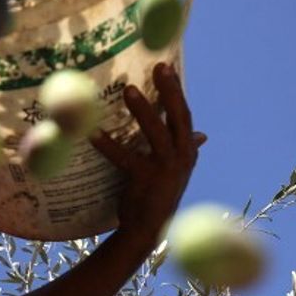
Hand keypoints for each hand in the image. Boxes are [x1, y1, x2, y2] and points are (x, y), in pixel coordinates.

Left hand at [90, 62, 206, 249]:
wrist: (148, 229)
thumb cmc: (159, 195)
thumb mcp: (177, 170)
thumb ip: (186, 149)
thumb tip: (201, 134)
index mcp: (187, 151)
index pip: (183, 115)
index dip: (176, 90)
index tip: (166, 66)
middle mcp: (181, 157)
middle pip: (177, 118)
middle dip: (169, 91)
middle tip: (158, 67)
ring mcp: (165, 169)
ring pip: (155, 134)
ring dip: (142, 111)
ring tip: (128, 90)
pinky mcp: (145, 180)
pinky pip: (124, 158)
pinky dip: (108, 145)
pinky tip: (93, 134)